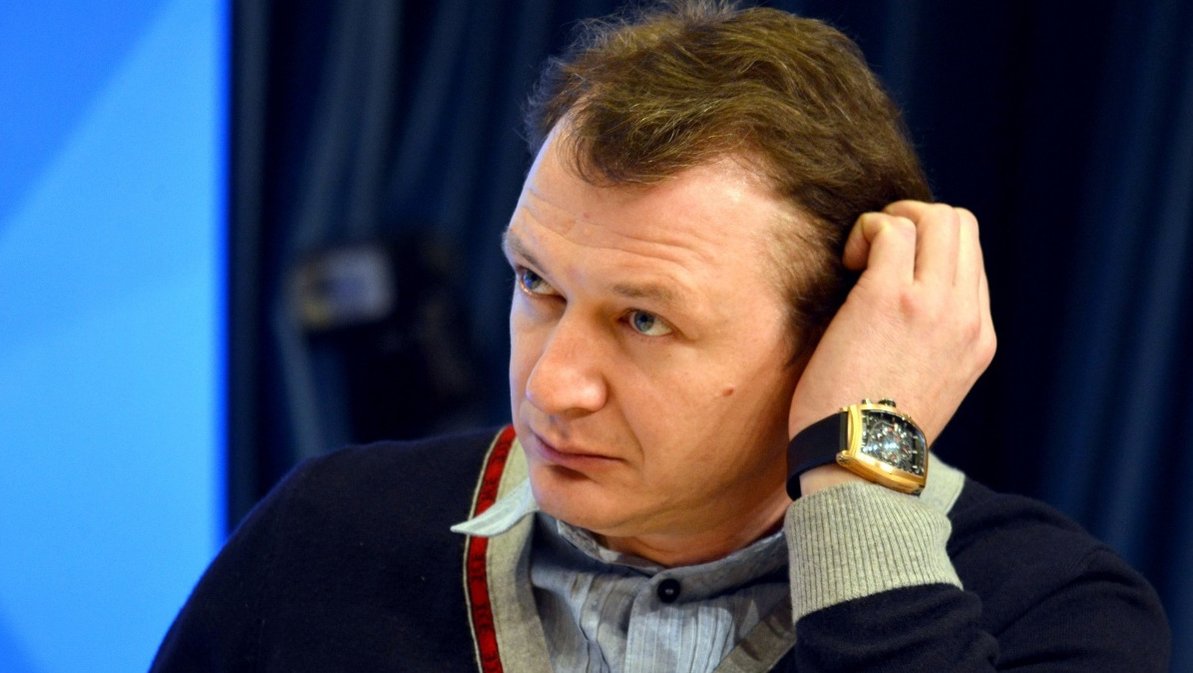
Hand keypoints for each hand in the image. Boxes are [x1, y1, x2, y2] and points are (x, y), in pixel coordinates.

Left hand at [789, 201, 996, 493]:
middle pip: (960, 224)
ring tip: (857, 259)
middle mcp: (967, 316)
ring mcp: (935, 304)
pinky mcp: (891, 298)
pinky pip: (890, 229)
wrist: (860, 469)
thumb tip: (900, 304)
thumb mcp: (927, 387)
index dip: (926, 250)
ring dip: (889, 223)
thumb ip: (931, 342)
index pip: (970, 259)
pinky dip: (864, 232)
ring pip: (934, 216)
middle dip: (912, 220)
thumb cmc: (871, 433)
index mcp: (978, 338)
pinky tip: (845, 266)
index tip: (887, 273)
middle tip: (871, 253)